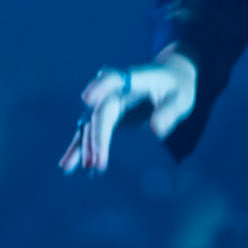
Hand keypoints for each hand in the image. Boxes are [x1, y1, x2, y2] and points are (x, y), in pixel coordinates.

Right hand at [58, 47, 197, 173]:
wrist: (170, 80)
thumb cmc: (177, 88)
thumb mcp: (181, 99)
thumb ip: (169, 113)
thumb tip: (156, 130)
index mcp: (133, 78)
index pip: (113, 79)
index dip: (100, 87)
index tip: (87, 99)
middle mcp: (115, 90)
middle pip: (100, 112)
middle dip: (96, 137)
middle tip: (96, 162)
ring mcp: (107, 103)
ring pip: (90, 124)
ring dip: (84, 146)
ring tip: (74, 168)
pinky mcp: (106, 116)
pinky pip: (89, 132)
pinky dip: (79, 148)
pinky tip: (67, 165)